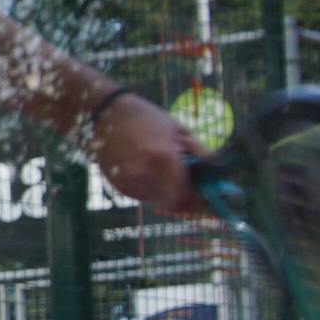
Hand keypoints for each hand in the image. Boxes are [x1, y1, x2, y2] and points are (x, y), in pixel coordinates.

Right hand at [91, 91, 206, 213]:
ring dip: (169, 191)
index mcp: (163, 160)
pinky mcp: (119, 186)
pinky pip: (144, 194)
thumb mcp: (180, 130)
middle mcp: (144, 176)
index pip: (185, 199)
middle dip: (185, 197)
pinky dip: (152, 186)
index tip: (207, 197)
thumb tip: (218, 177)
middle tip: (190, 184)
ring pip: (159, 201)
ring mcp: (129, 183)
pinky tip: (146, 167)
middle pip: (173, 204)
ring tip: (164, 168)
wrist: (102, 115)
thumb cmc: (145, 117)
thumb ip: (201, 156)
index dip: (199, 202)